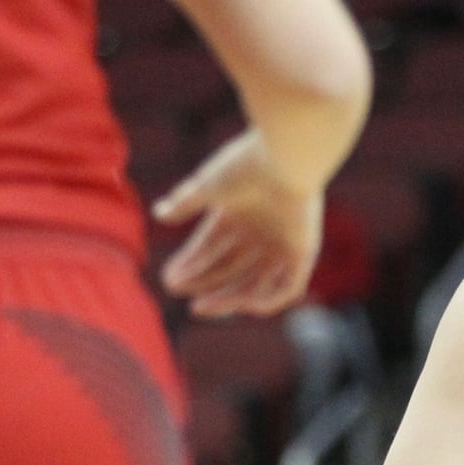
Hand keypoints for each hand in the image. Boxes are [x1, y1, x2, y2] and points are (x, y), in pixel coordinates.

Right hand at [155, 129, 323, 317]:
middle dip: (207, 286)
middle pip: (231, 269)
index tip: (170, 280)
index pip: (210, 248)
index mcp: (237, 213)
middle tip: (190, 304)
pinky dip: (269, 300)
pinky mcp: (305, 252)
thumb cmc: (247, 166)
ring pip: (256, 283)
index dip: (191, 266)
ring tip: (203, 307)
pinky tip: (244, 305)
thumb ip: (185, 201)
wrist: (287, 157)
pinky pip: (288, 287)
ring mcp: (282, 243)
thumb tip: (158, 214)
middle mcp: (259, 231)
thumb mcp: (209, 185)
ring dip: (230, 298)